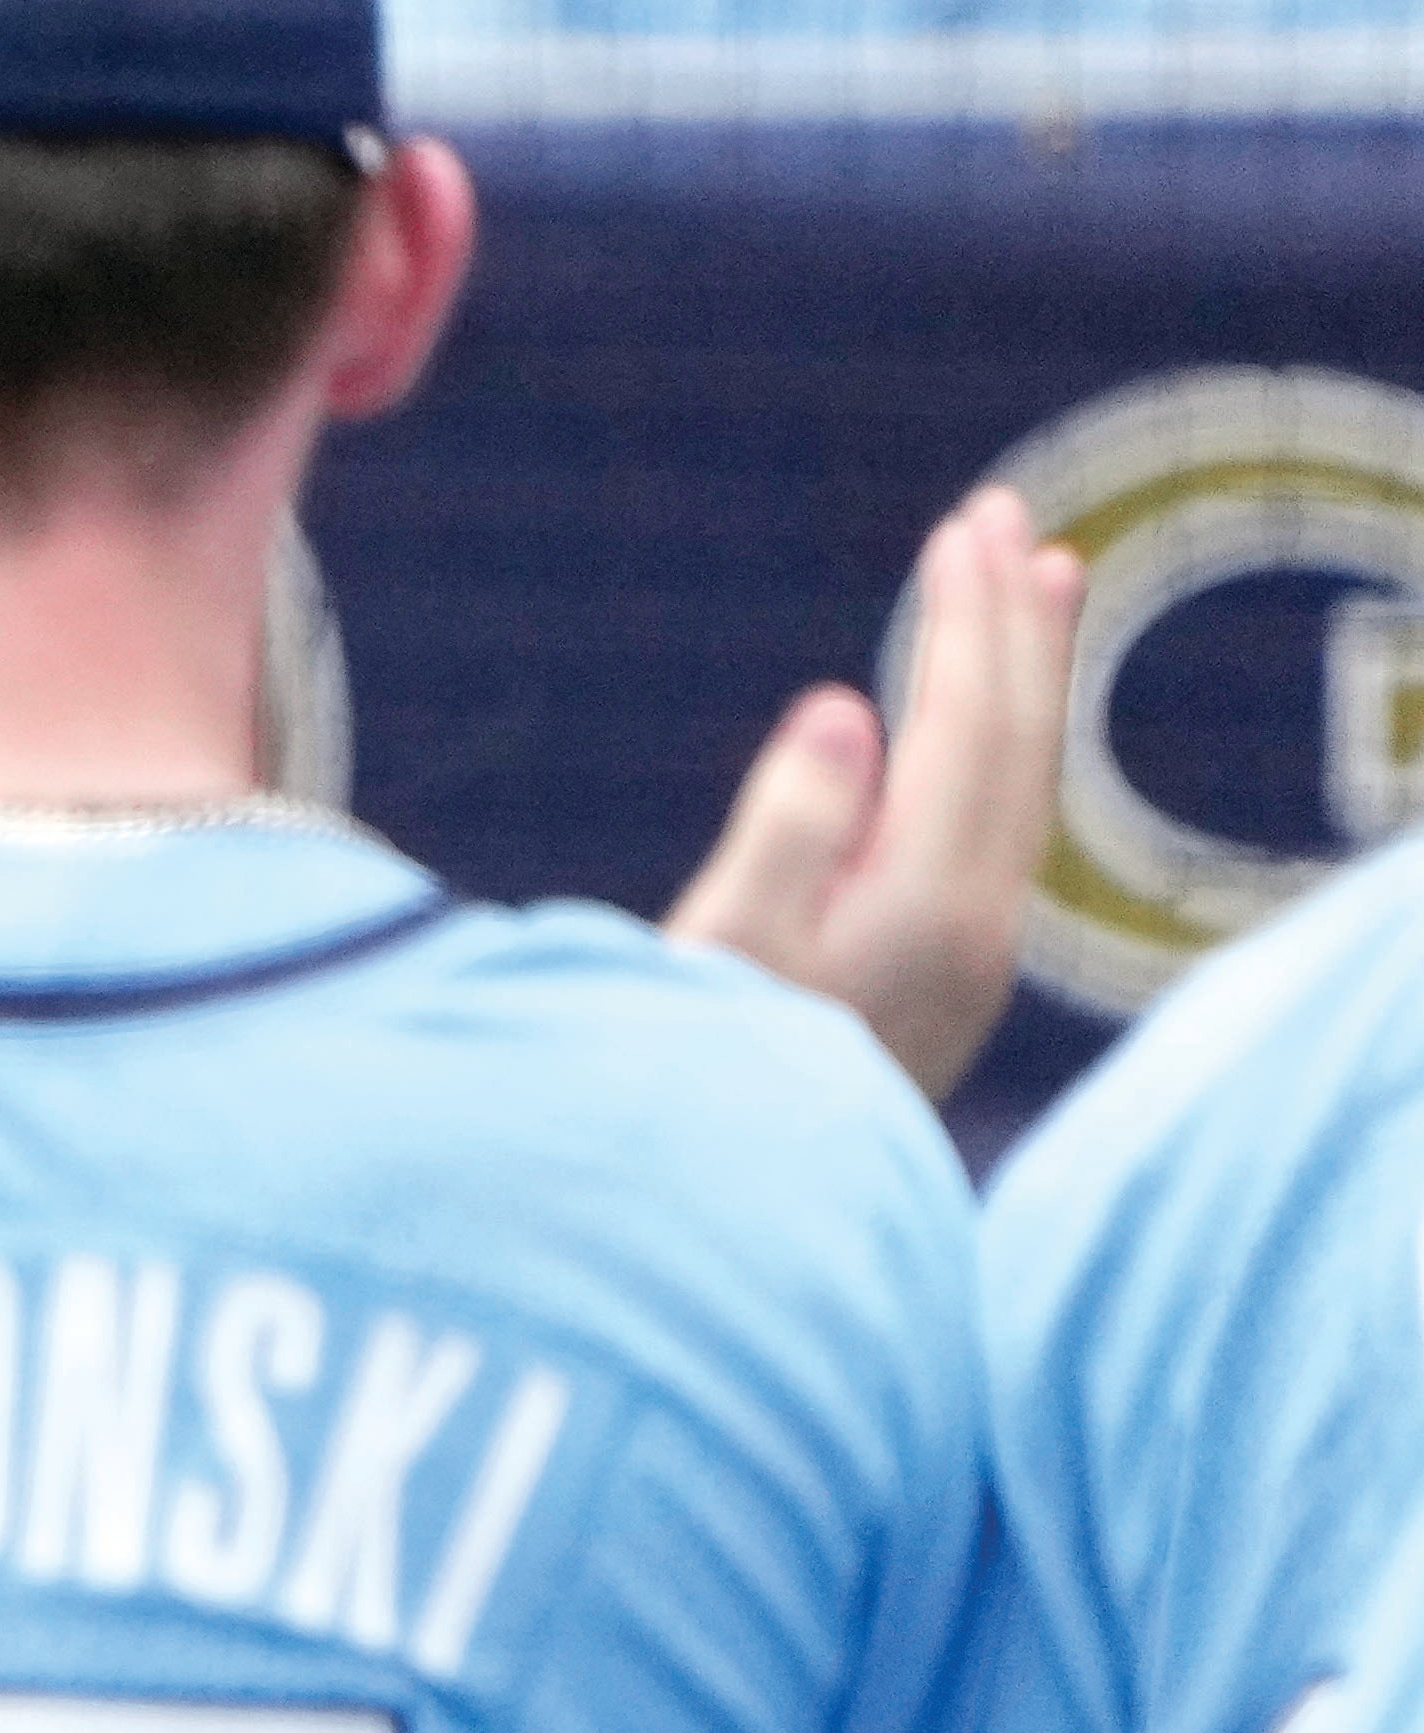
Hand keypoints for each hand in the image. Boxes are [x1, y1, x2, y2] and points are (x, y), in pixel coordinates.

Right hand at [664, 484, 1083, 1102]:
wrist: (729, 1213)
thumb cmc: (696, 1073)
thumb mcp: (722, 949)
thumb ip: (793, 828)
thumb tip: (847, 709)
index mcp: (926, 907)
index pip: (968, 730)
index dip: (967, 625)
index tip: (960, 530)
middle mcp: (975, 926)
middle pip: (1019, 745)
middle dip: (1014, 626)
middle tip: (1004, 519)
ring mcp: (969, 953)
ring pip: (1020, 783)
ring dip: (1027, 676)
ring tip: (1037, 584)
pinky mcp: (944, 972)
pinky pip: (996, 820)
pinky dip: (1003, 741)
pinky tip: (984, 719)